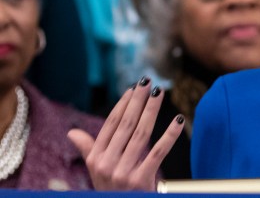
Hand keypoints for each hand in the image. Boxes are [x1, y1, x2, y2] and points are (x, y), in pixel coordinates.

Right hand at [67, 77, 183, 190]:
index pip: (111, 125)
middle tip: (147, 81)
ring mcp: (123, 173)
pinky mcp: (140, 180)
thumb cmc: (112, 189)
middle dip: (137, 101)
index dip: (123, 105)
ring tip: (159, 93)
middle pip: (126, 125)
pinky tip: (178, 120)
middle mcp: (106, 164)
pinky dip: (169, 135)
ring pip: (141, 134)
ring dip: (151, 110)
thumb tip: (72, 133)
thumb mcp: (97, 171)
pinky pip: (158, 153)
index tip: (133, 89)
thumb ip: (88, 149)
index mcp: (96, 158)